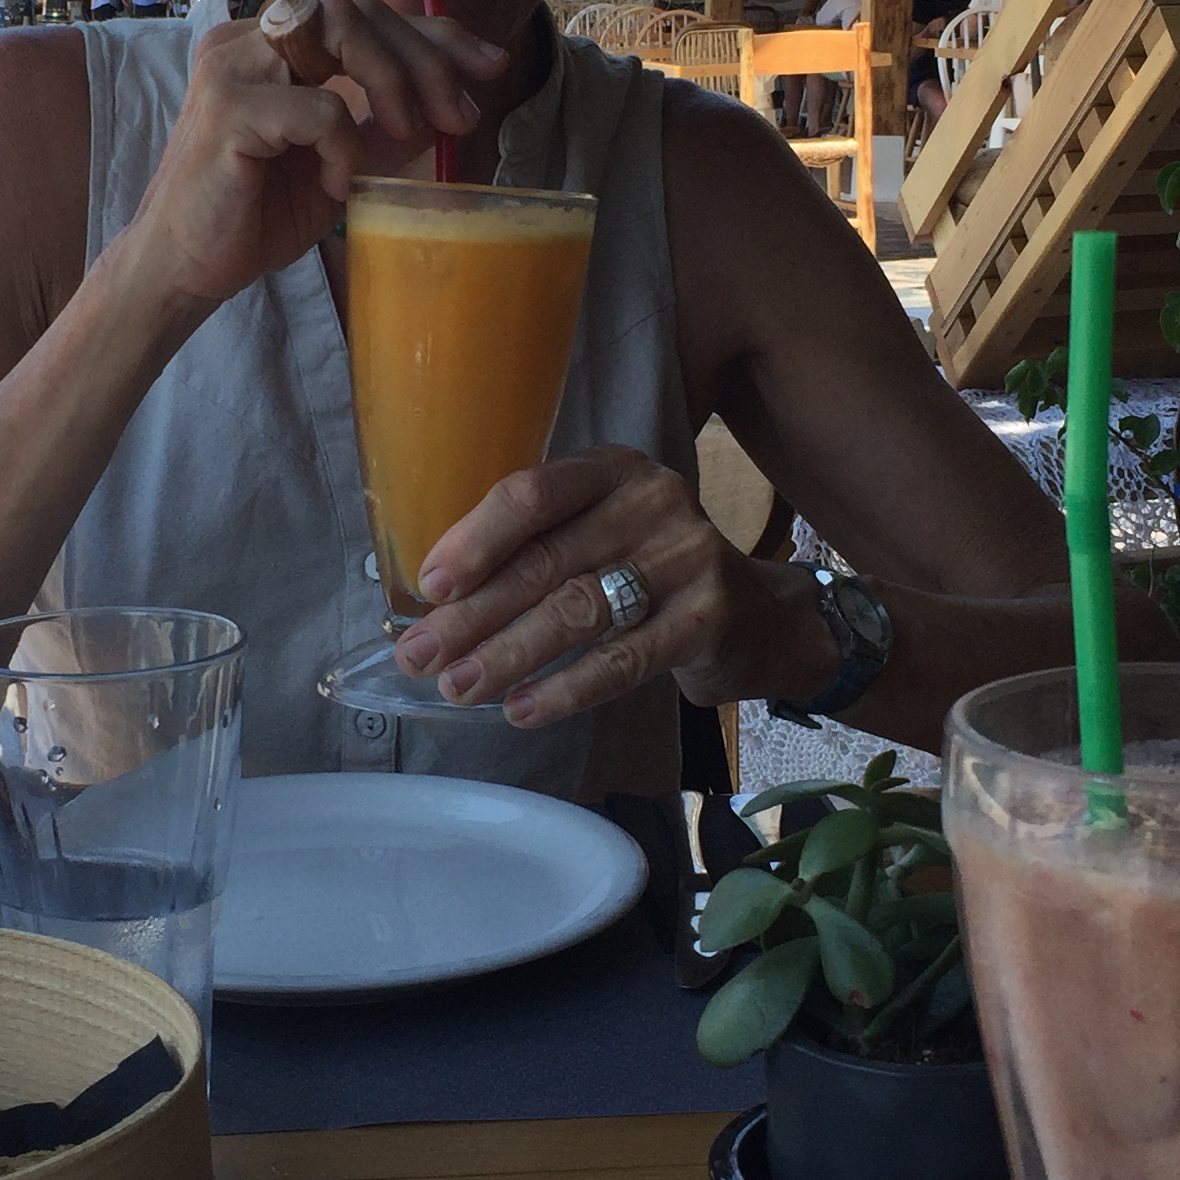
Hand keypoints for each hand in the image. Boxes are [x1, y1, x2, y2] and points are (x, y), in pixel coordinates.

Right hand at [119, 0, 505, 312]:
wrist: (185, 267)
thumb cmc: (256, 213)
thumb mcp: (342, 163)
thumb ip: (387, 127)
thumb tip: (454, 105)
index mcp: (270, 42)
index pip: (363, 12)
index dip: (434, 33)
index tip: (489, 66)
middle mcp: (246, 38)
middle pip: (357, 10)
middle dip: (426, 59)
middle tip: (458, 117)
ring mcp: (231, 66)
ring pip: (339, 34)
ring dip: (394, 84)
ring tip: (406, 137)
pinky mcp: (227, 109)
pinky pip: (319, 108)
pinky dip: (345, 147)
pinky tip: (338, 184)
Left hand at [391, 447, 824, 728]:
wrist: (759, 616)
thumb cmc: (651, 573)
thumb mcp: (602, 533)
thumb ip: (539, 547)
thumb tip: (438, 600)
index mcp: (614, 470)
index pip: (533, 494)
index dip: (476, 540)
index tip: (429, 586)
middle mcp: (654, 501)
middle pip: (545, 561)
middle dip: (473, 614)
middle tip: (420, 656)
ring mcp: (687, 558)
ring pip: (577, 611)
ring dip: (507, 655)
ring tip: (458, 688)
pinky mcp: (707, 619)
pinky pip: (622, 661)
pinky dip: (566, 689)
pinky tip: (523, 709)